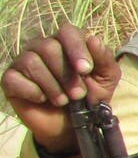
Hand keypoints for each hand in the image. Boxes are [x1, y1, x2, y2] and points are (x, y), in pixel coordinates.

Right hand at [3, 25, 118, 154]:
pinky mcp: (10, 79)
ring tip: (63, 101)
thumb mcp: (106, 79)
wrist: (73, 125)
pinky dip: (33, 92)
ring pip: (32, 61)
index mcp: (67, 42)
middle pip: (48, 47)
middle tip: (78, 95)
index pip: (67, 32)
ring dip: (52, 85)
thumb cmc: (91, 96)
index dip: (76, 49)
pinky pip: (15, 78)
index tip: (86, 70)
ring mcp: (24, 61)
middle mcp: (42, 47)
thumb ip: (104, 58)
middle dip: (67, 74)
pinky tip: (43, 99)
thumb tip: (93, 39)